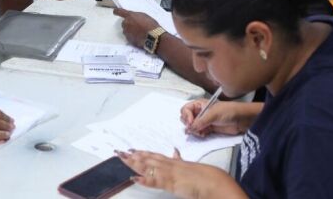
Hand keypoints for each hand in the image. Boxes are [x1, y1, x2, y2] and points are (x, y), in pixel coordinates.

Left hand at [112, 8, 158, 49]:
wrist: (154, 37)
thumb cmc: (151, 25)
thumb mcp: (144, 15)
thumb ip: (136, 15)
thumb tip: (133, 17)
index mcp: (129, 16)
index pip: (119, 11)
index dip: (117, 11)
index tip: (115, 11)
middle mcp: (126, 23)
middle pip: (124, 23)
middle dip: (129, 24)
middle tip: (137, 25)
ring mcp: (126, 32)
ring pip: (126, 30)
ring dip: (131, 30)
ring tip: (140, 32)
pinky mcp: (128, 39)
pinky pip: (129, 37)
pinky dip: (133, 36)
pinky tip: (140, 36)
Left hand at [117, 149, 232, 196]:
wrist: (215, 181)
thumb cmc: (206, 176)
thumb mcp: (190, 166)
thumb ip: (180, 159)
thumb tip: (174, 151)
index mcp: (174, 162)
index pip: (154, 156)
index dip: (142, 153)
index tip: (130, 150)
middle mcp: (170, 165)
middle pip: (148, 159)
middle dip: (133, 156)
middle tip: (118, 152)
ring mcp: (170, 173)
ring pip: (149, 167)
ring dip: (134, 163)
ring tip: (121, 158)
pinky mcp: (172, 183)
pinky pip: (156, 182)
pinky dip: (144, 180)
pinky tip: (134, 178)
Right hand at [181, 100, 255, 136]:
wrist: (241, 120)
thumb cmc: (227, 111)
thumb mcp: (213, 114)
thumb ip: (200, 121)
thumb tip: (189, 129)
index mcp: (199, 104)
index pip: (186, 109)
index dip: (186, 116)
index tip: (190, 123)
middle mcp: (200, 112)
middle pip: (186, 118)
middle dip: (189, 125)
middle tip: (194, 129)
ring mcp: (204, 121)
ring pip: (192, 127)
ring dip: (194, 131)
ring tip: (200, 133)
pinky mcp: (209, 128)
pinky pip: (199, 132)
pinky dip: (199, 134)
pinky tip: (204, 134)